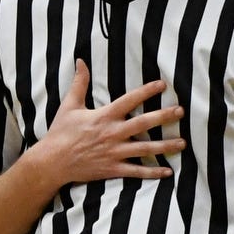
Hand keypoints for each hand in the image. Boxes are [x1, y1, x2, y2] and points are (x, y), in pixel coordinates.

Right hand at [32, 61, 183, 184]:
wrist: (50, 162)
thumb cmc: (60, 132)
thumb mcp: (69, 106)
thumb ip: (79, 83)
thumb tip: (80, 61)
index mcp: (103, 117)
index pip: (129, 100)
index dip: (146, 91)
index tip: (163, 84)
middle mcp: (112, 133)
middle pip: (143, 123)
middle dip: (163, 117)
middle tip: (181, 111)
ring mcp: (114, 152)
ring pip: (145, 149)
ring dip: (165, 146)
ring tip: (183, 143)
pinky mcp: (113, 168)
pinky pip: (136, 171)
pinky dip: (153, 173)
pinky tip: (168, 171)